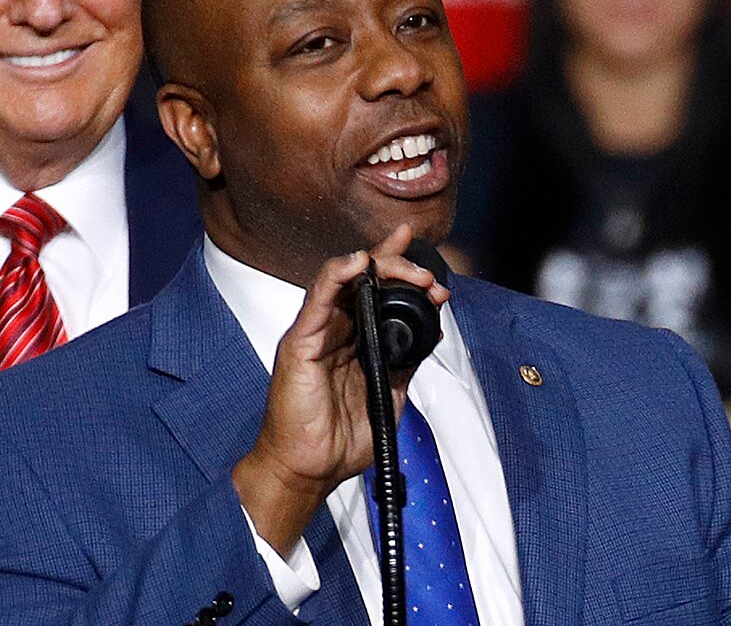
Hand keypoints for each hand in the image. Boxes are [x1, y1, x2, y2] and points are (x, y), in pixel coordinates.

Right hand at [233, 224, 448, 555]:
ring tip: (407, 267)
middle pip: (362, 280)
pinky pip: (317, 299)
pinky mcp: (299, 341)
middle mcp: (333, 331)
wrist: (310, 468)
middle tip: (427, 277)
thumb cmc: (338, 439)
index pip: (376, 293)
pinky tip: (357, 263)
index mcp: (353, 341)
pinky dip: (337, 275)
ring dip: (377, 266)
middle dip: (398, 267)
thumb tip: (430, 334)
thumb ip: (405, 362)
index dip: (399, 270)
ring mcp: (316, 333)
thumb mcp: (388, 394)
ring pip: (343, 280)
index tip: (430, 269)